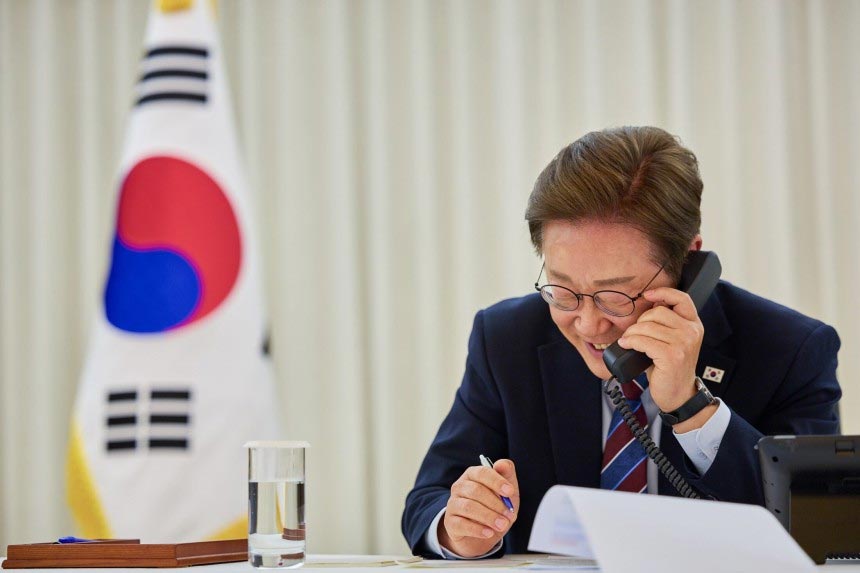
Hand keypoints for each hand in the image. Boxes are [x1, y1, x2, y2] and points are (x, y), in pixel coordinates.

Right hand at [438, 459, 518, 557]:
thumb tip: (501, 464)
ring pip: (468, 507)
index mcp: (473, 474)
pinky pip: (461, 524)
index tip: (510, 492)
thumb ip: (507, 474)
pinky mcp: (450, 522)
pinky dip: (477, 529)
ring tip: (502, 525)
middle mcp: (459, 487)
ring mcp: (453, 504)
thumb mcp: (506, 492)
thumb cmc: (495, 507)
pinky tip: (489, 532)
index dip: (497, 481)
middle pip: (475, 490)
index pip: (482, 472)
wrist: (485, 534)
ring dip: (488, 517)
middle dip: (495, 503)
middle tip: (509, 515)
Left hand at [616, 287, 703, 413]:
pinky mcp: (672, 356)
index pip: (682, 298)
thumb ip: (665, 324)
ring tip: (628, 340)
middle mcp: (692, 331)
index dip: (663, 292)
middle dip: (640, 321)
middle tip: (633, 333)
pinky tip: (627, 345)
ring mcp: (684, 344)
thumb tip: (642, 308)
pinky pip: (643, 341)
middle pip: (658, 312)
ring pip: (648, 326)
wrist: (678, 394)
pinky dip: (631, 341)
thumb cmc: (670, 367)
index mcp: (694, 324)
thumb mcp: (672, 341)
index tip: (646, 295)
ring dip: (632, 333)